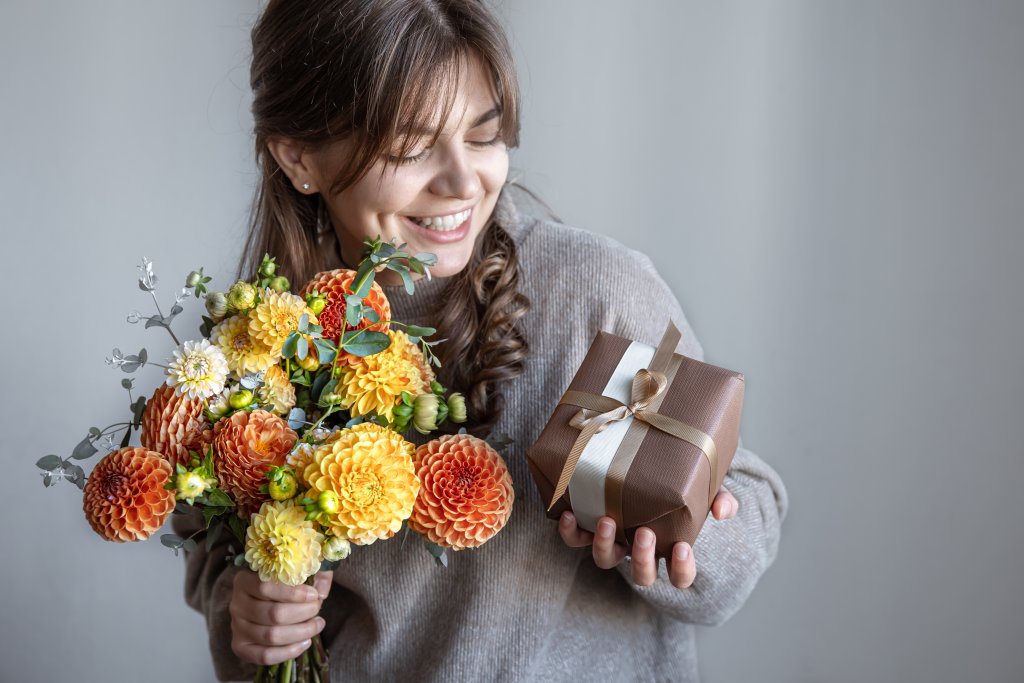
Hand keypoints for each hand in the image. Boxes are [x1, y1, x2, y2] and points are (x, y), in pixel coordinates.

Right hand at [229, 569, 332, 665]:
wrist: (265, 602)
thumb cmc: (284, 584)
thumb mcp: (299, 571)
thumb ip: (315, 574)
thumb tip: (321, 592)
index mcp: (243, 581)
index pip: (265, 587)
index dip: (293, 593)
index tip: (314, 595)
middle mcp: (236, 604)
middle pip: (272, 614)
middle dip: (302, 613)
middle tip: (317, 608)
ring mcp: (237, 628)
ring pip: (271, 636)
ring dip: (301, 632)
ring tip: (317, 624)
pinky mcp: (241, 647)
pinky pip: (265, 656)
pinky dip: (289, 652)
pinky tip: (305, 642)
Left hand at [557, 487, 738, 588]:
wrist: (653, 470)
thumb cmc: (682, 486)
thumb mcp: (707, 489)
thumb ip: (720, 498)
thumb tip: (722, 509)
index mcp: (671, 549)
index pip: (681, 576)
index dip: (681, 569)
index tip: (682, 549)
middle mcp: (641, 552)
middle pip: (642, 574)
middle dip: (641, 558)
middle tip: (644, 534)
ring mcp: (616, 541)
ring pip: (605, 560)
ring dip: (605, 545)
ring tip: (607, 521)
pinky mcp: (590, 526)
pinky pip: (575, 539)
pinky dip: (569, 531)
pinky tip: (568, 513)